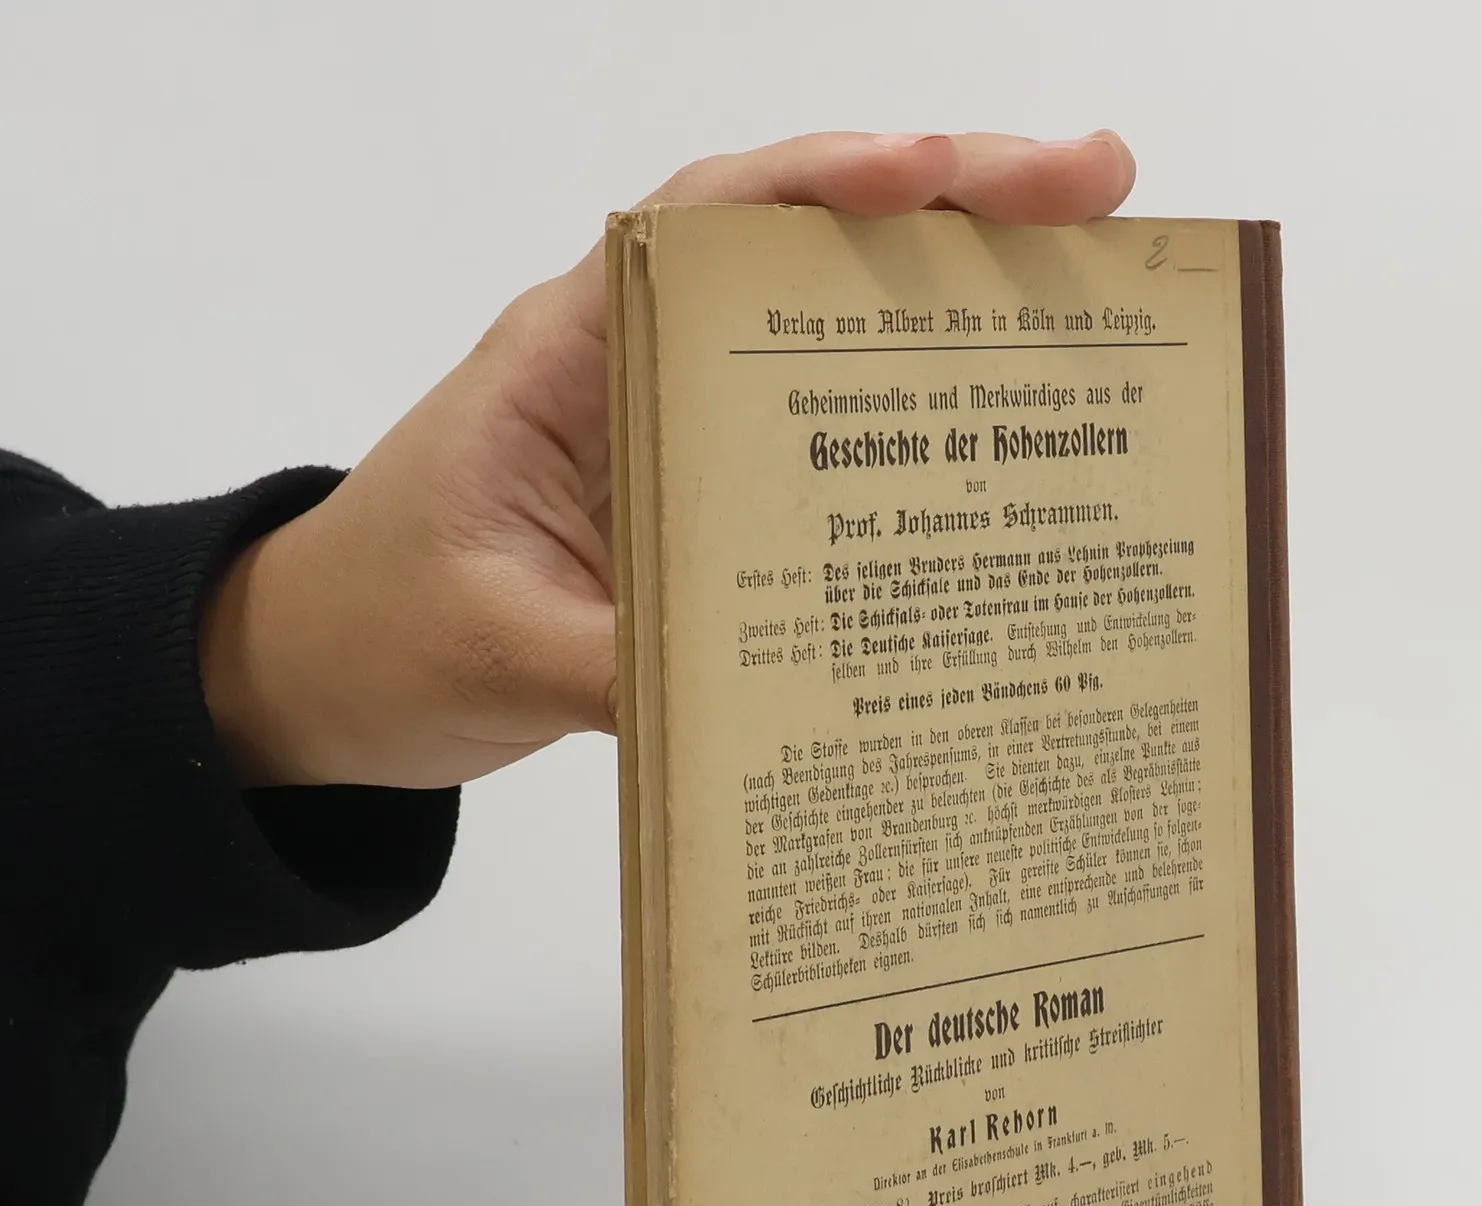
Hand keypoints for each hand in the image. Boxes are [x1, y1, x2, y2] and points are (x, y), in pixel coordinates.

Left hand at [200, 130, 1136, 788]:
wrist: (324, 678)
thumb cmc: (382, 635)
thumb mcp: (501, 653)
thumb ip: (629, 667)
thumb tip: (788, 701)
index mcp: (573, 359)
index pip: (708, 224)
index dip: (827, 184)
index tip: (941, 172)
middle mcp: (642, 370)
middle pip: (805, 254)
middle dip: (952, 212)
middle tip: (1101, 195)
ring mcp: (683, 436)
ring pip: (833, 342)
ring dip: (958, 309)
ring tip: (1098, 288)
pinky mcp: (707, 508)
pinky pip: (826, 453)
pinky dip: (917, 435)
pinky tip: (1009, 448)